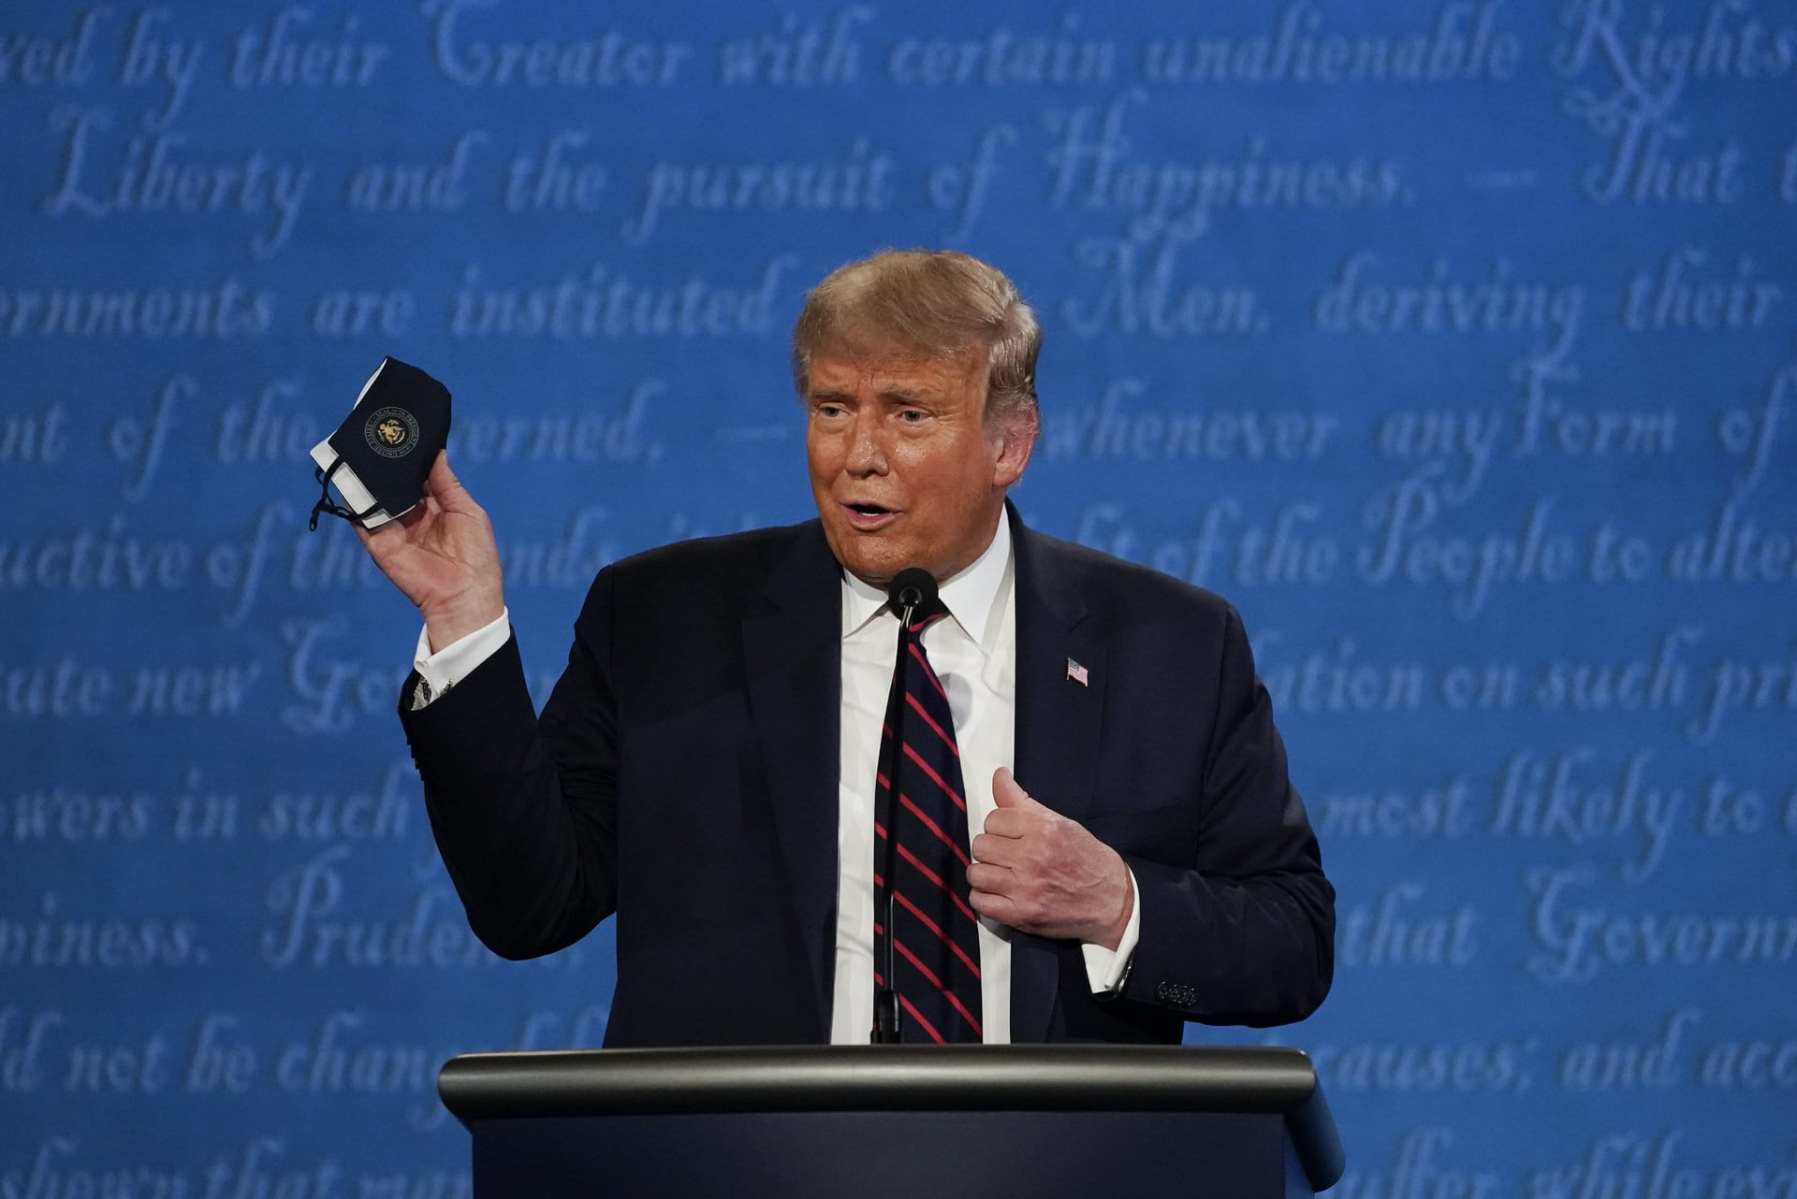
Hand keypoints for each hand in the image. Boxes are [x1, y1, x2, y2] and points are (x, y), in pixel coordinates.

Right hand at [354, 450, 505, 649]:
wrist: (464, 594)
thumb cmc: (476, 555)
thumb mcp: (467, 511)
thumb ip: (447, 483)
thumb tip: (435, 452)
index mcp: (435, 506)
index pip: (416, 475)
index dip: (410, 456)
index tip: (403, 431)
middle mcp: (411, 515)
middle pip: (393, 483)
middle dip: (387, 462)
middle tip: (379, 433)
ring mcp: (393, 528)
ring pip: (375, 496)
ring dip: (368, 476)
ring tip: (362, 449)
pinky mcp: (378, 542)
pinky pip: (361, 518)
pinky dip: (354, 500)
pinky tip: (350, 478)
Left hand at [966, 767, 1132, 948]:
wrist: (1111, 900)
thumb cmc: (1085, 858)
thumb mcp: (1060, 822)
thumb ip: (1023, 801)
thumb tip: (999, 774)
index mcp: (1044, 830)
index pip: (994, 819)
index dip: (1000, 827)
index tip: (1011, 836)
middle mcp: (1033, 858)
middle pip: (981, 845)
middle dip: (991, 849)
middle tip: (1007, 856)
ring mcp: (1025, 888)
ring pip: (976, 872)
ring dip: (985, 873)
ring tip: (1001, 874)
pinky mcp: (1020, 914)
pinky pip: (979, 902)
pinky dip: (984, 898)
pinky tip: (999, 893)